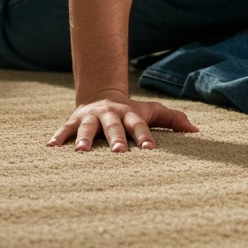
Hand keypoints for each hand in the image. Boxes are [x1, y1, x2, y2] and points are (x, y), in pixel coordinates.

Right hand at [48, 92, 199, 151]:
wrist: (101, 95)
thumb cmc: (131, 112)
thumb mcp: (152, 113)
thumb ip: (173, 120)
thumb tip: (198, 131)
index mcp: (130, 114)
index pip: (139, 126)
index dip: (145, 137)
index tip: (150, 150)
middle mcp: (110, 115)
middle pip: (114, 127)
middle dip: (116, 139)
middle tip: (119, 152)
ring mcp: (91, 117)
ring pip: (87, 128)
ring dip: (84, 139)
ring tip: (80, 152)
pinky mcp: (74, 121)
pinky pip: (64, 129)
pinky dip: (57, 138)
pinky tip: (50, 148)